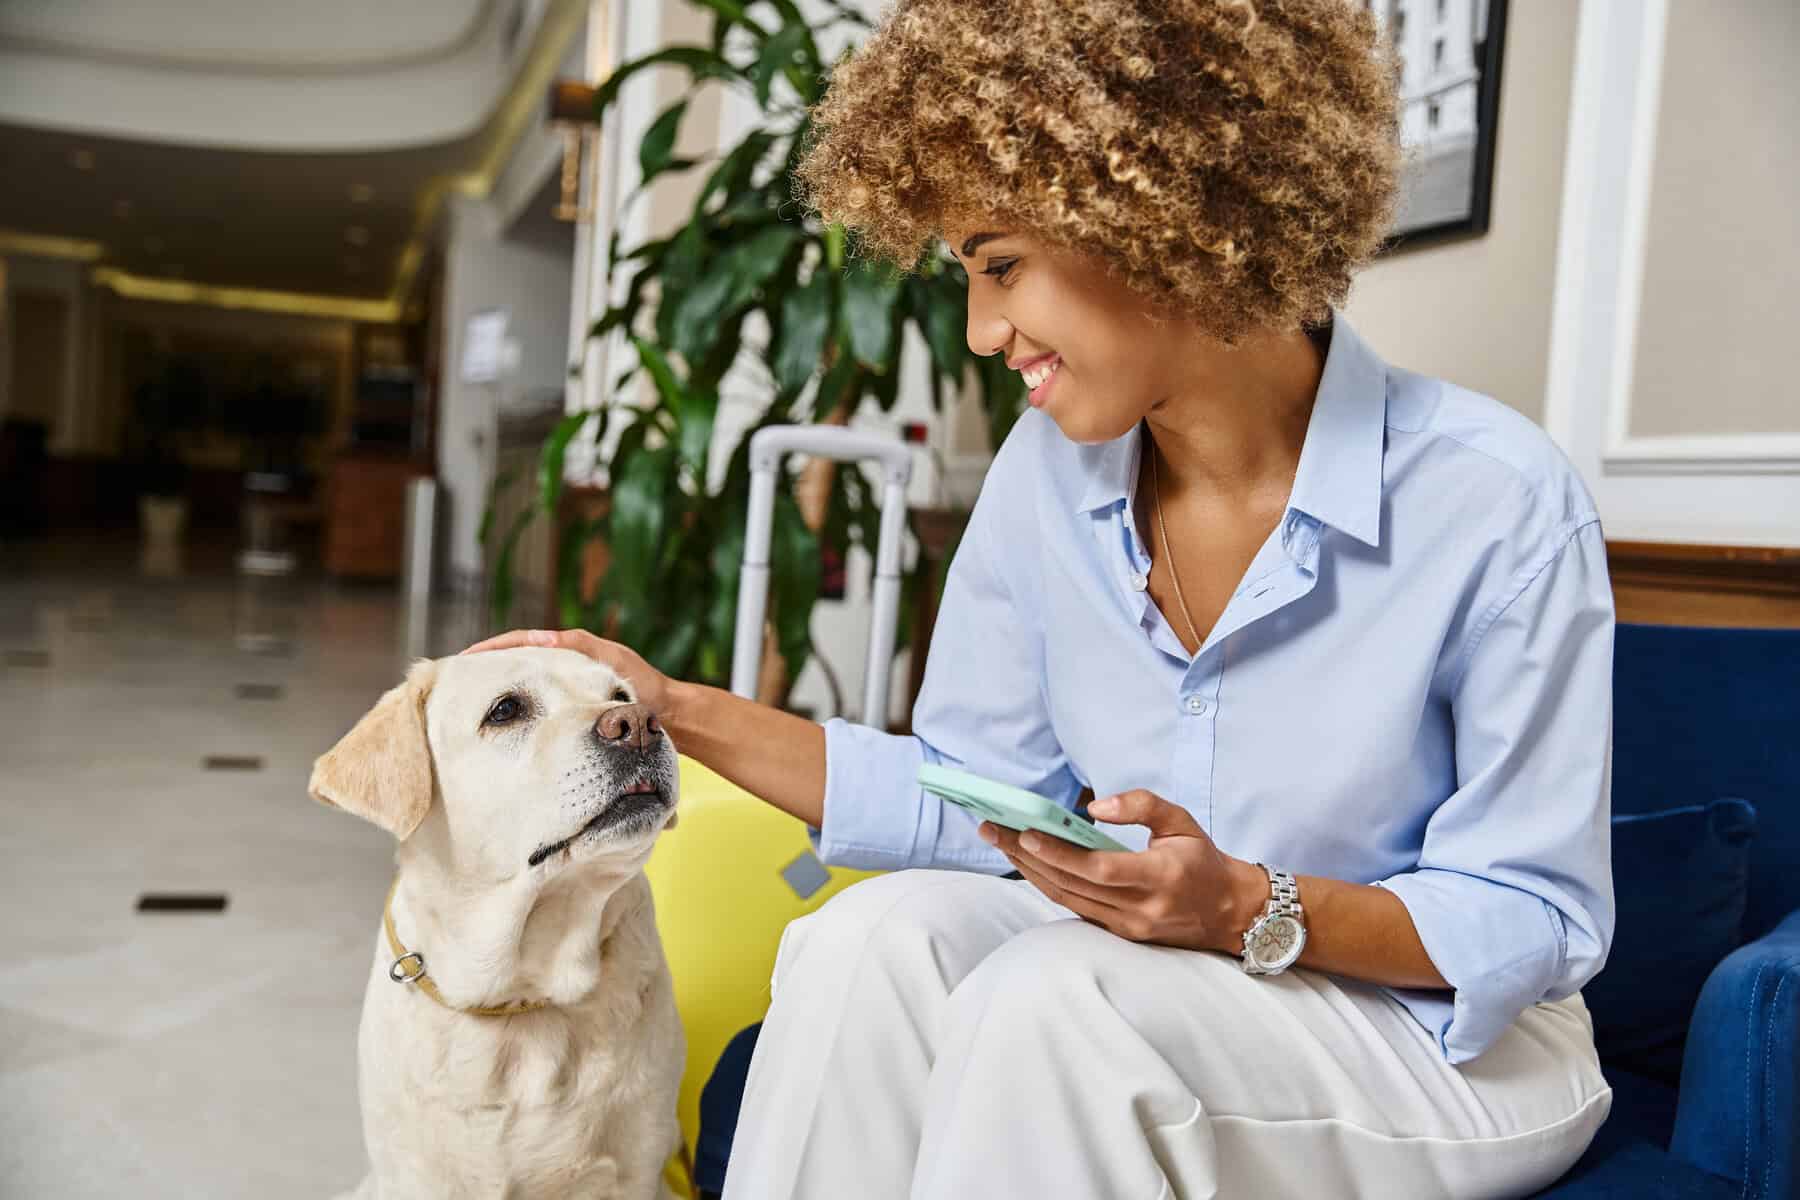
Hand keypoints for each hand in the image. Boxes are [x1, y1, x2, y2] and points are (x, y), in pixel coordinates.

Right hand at [461, 628, 675, 717]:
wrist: (667, 712)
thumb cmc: (644, 686)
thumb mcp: (614, 660)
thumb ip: (582, 646)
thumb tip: (542, 638)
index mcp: (570, 648)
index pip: (521, 642)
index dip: (493, 649)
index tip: (466, 658)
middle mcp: (564, 662)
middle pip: (515, 659)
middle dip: (486, 665)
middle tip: (456, 677)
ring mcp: (565, 685)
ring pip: (523, 681)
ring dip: (498, 685)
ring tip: (470, 696)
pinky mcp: (571, 705)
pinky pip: (536, 700)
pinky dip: (516, 702)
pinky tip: (503, 718)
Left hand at [980, 789, 1267, 951]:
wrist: (1229, 912)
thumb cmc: (1202, 860)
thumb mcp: (1183, 821)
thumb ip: (1142, 805)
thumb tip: (1093, 807)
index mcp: (1160, 877)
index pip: (1100, 868)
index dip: (1060, 853)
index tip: (1026, 833)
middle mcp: (1141, 908)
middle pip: (1071, 884)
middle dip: (1027, 856)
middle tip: (992, 829)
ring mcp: (1127, 927)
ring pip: (1066, 898)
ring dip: (1028, 871)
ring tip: (1000, 842)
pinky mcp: (1119, 934)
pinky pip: (1074, 907)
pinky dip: (1047, 884)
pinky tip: (1026, 863)